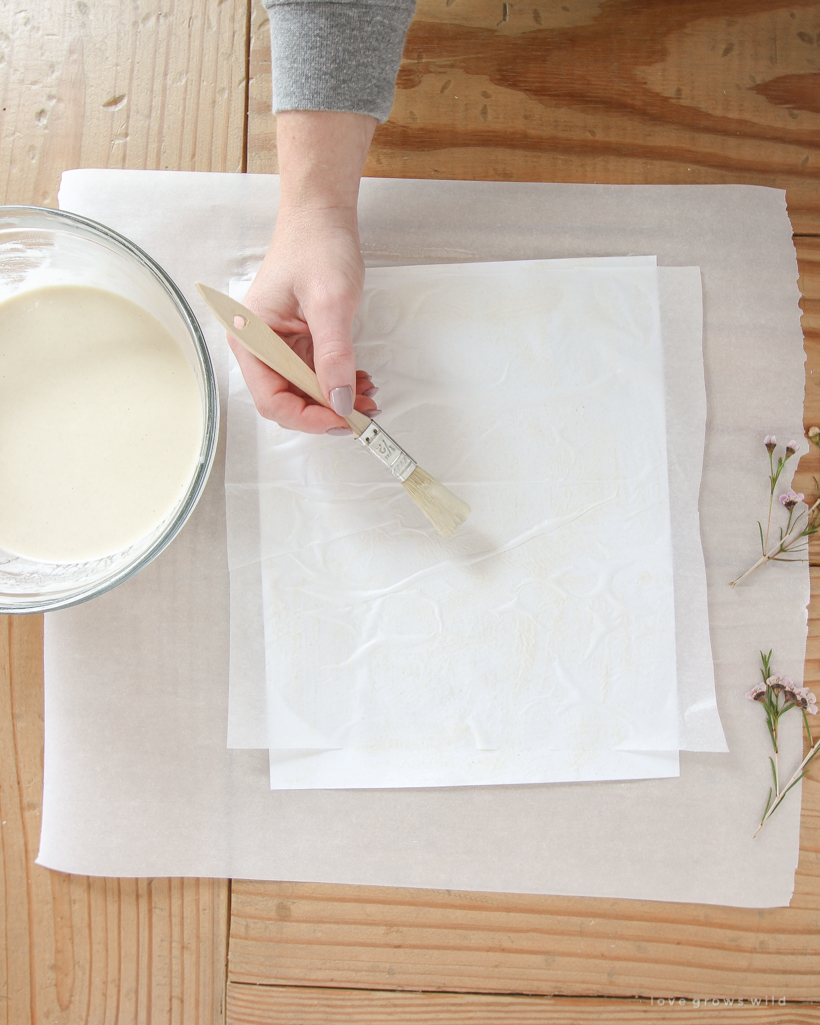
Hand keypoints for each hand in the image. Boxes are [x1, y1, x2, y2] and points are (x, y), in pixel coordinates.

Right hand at [229, 111, 379, 434]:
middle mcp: (258, 347)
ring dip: (335, 401)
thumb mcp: (330, 302)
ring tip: (367, 399)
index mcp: (251, 339)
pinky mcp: (297, 343)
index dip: (308, 417)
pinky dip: (338, 384)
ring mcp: (278, 347)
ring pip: (304, 393)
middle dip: (325, 412)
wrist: (322, 216)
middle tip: (361, 416)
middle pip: (287, 401)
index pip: (272, 399)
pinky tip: (360, 382)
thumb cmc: (317, 246)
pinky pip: (315, 376)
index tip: (342, 420)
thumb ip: (334, 355)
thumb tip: (340, 400)